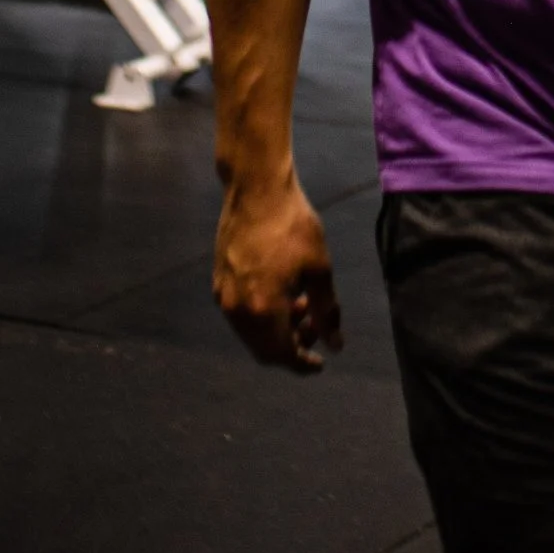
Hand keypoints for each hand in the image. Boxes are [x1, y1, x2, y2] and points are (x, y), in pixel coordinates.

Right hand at [214, 171, 342, 372]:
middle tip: (315, 327)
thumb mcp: (319, 268)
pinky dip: (262, 314)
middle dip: (291, 345)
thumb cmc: (293, 225)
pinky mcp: (218, 280)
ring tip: (303, 304)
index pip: (282, 354)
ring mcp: (223, 295)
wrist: (256, 188)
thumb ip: (326, 311)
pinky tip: (282, 292)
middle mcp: (236, 310)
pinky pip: (241, 313)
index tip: (321, 363)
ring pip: (251, 332)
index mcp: (261, 310)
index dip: (303, 363)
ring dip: (277, 329)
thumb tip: (335, 344)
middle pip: (263, 349)